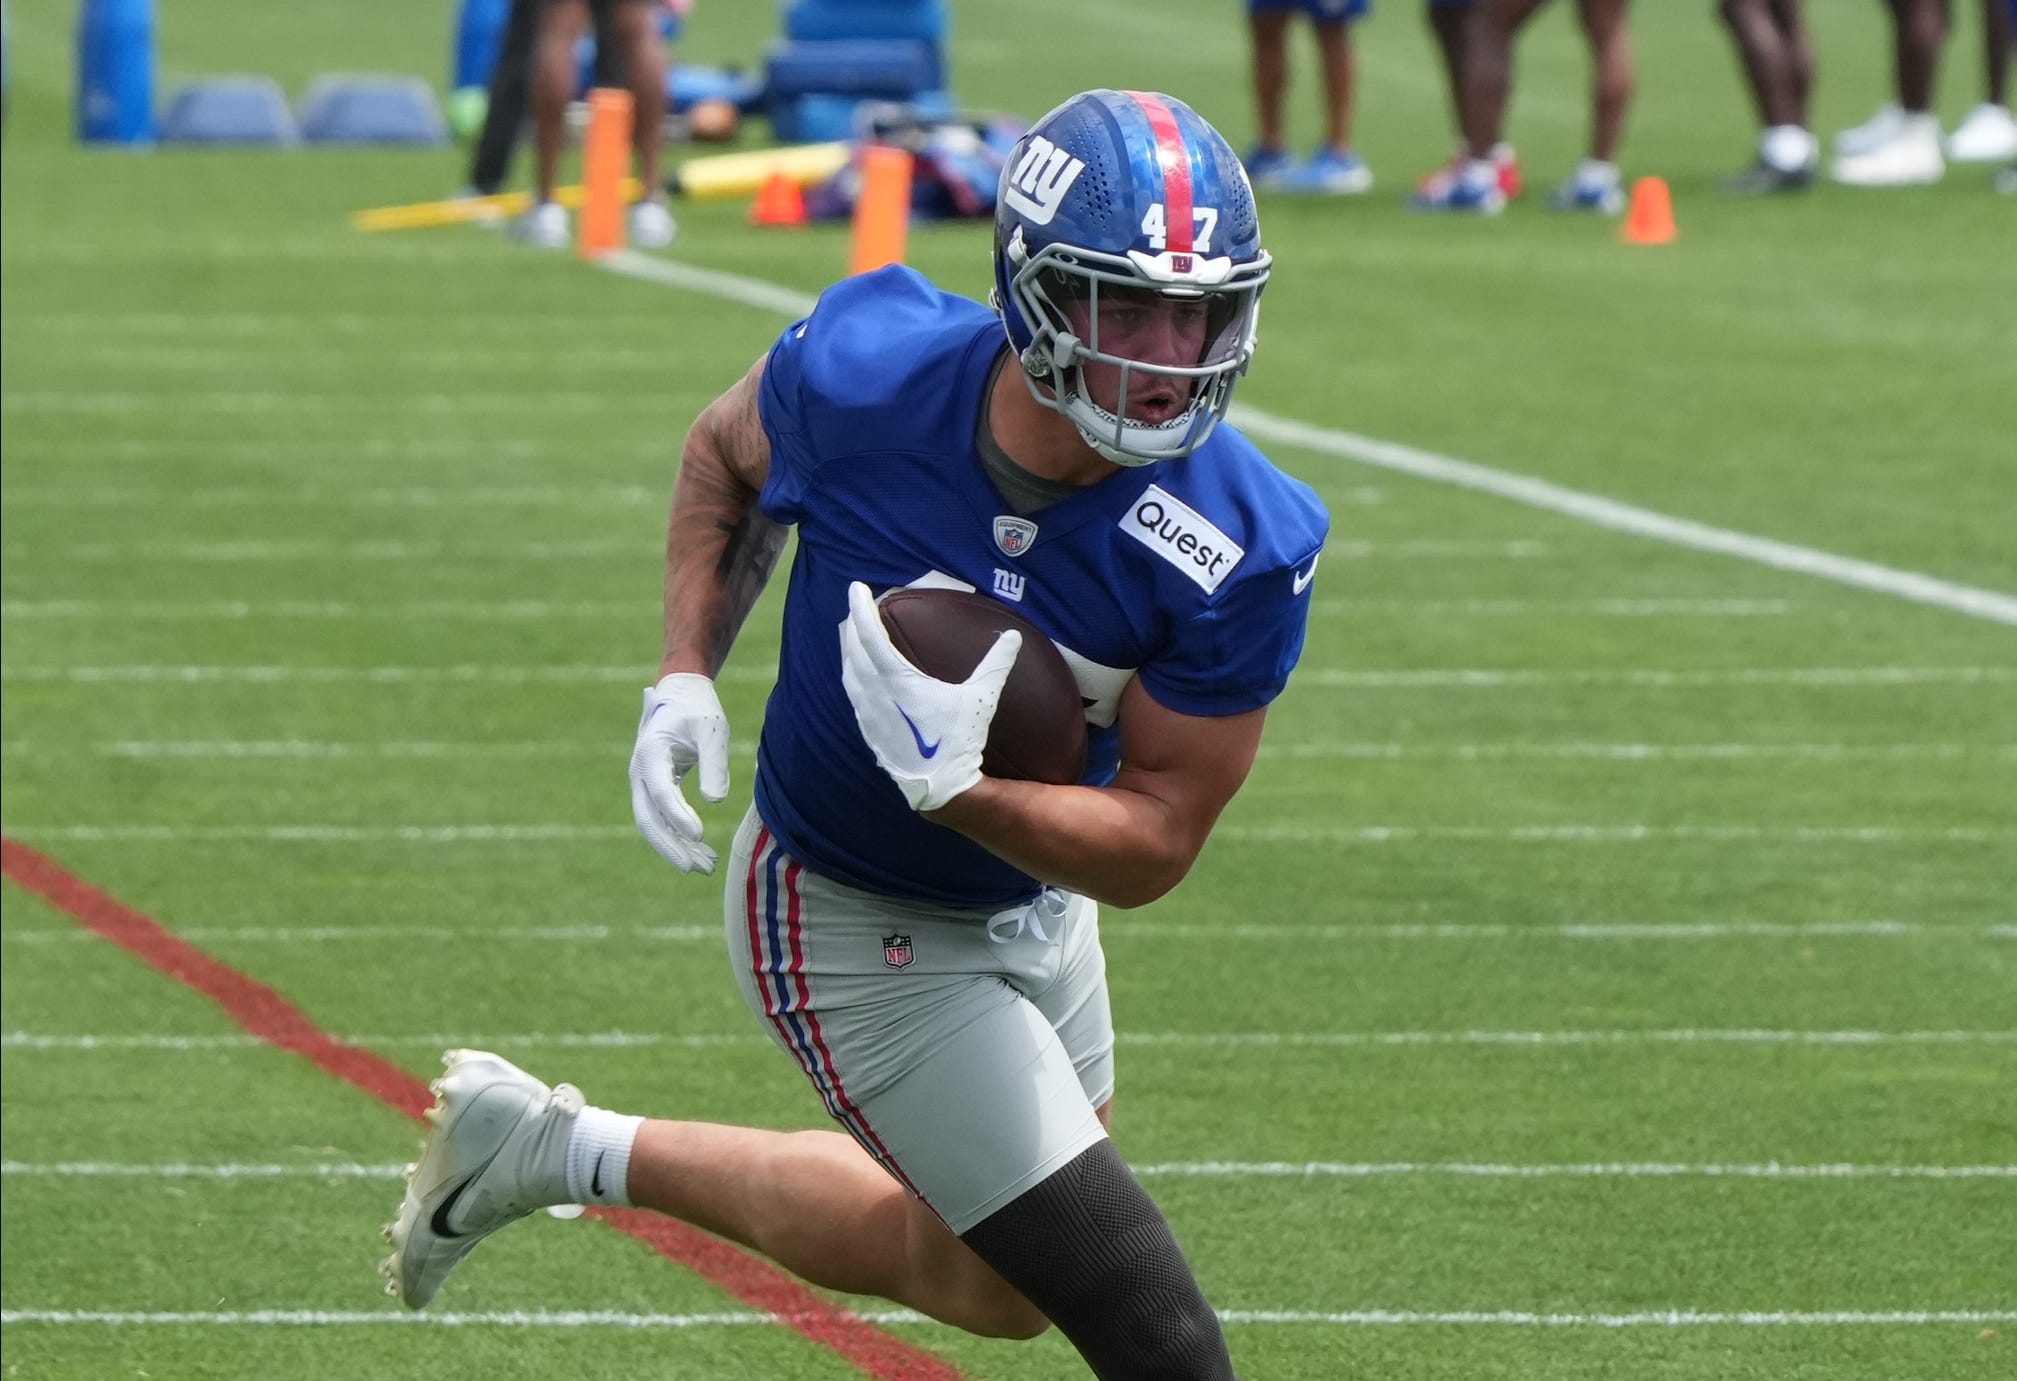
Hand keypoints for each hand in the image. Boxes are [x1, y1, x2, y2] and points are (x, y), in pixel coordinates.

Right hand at [629, 672, 729, 872]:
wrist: (681, 694)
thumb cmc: (698, 709)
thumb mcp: (713, 730)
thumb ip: (714, 763)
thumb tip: (715, 802)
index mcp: (651, 752)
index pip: (661, 792)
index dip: (678, 816)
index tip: (700, 835)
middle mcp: (640, 771)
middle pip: (648, 818)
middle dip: (672, 846)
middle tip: (698, 868)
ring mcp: (643, 782)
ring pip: (654, 824)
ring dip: (677, 848)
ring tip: (709, 866)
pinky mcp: (654, 790)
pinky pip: (661, 819)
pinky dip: (679, 838)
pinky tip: (704, 854)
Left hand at [838, 581, 1020, 811]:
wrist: (939, 786)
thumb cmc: (958, 740)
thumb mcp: (980, 699)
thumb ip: (995, 665)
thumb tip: (1013, 637)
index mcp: (895, 679)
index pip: (870, 633)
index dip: (862, 607)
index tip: (856, 588)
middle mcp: (873, 694)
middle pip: (853, 649)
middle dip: (854, 624)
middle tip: (857, 606)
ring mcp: (867, 714)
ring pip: (849, 673)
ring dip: (850, 651)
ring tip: (854, 637)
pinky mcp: (869, 731)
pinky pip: (853, 694)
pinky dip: (853, 676)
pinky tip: (860, 680)